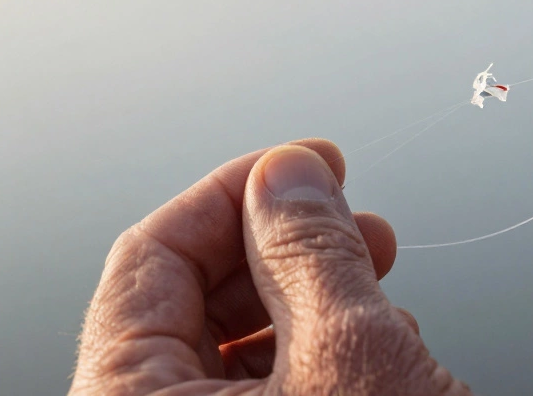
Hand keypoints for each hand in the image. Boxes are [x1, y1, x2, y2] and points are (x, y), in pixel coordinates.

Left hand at [70, 140, 470, 395]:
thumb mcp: (348, 353)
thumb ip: (308, 248)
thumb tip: (286, 172)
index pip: (151, 256)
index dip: (234, 191)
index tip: (303, 160)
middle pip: (194, 301)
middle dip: (287, 246)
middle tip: (354, 218)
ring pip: (240, 351)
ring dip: (315, 300)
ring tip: (379, 283)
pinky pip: (267, 395)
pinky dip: (320, 360)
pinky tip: (381, 350)